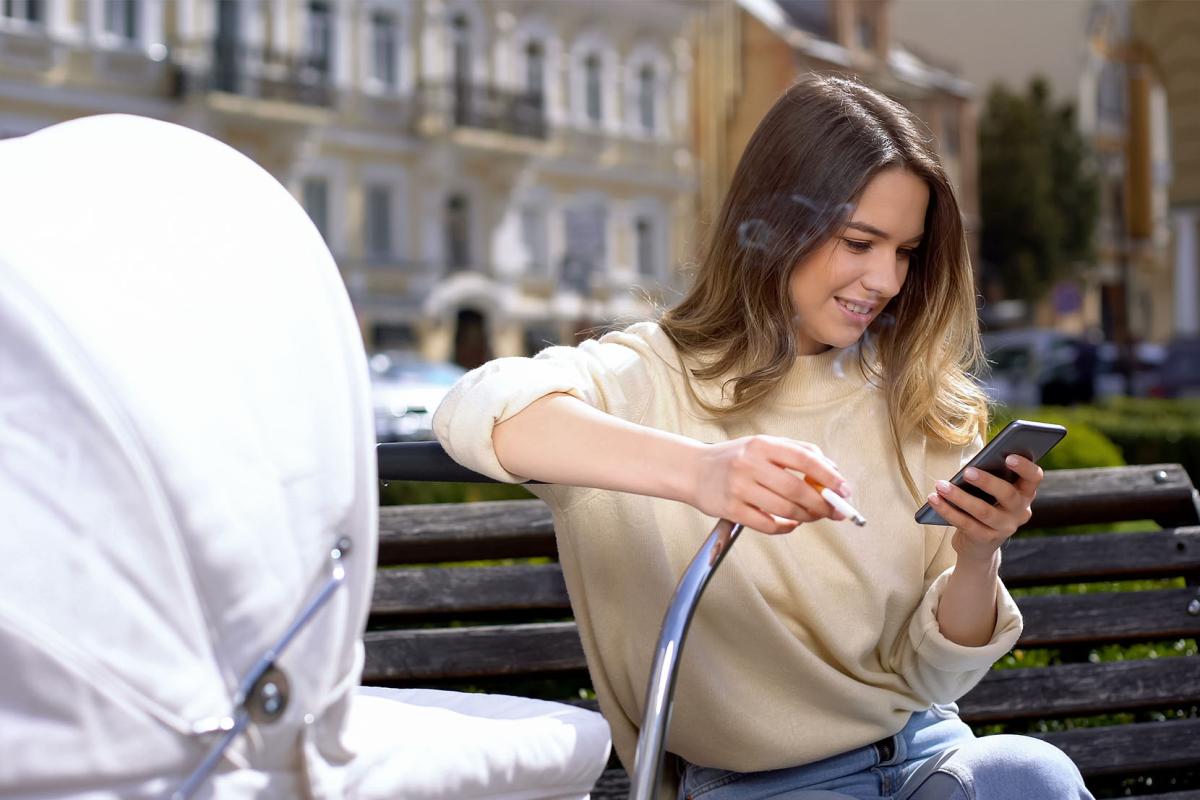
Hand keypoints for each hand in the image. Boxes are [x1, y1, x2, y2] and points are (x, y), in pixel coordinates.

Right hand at [690, 435, 851, 533]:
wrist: (693, 471)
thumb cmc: (733, 458)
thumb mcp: (762, 445)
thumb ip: (797, 452)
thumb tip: (831, 470)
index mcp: (762, 445)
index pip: (804, 459)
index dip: (829, 477)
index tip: (843, 490)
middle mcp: (750, 464)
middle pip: (797, 489)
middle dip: (822, 504)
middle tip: (834, 511)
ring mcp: (739, 488)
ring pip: (785, 509)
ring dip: (806, 516)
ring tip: (812, 516)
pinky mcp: (731, 510)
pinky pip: (767, 525)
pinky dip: (785, 527)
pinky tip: (790, 523)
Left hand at [926, 455, 1042, 563]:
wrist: (978, 546)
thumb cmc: (984, 505)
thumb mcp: (991, 492)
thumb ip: (989, 477)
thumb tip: (970, 465)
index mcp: (1025, 493)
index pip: (1034, 478)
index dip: (1025, 467)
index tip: (1009, 457)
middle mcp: (1020, 512)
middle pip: (1007, 494)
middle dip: (986, 481)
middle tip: (967, 471)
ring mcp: (1005, 528)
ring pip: (983, 511)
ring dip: (959, 496)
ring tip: (940, 485)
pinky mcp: (985, 539)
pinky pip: (965, 523)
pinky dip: (946, 510)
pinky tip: (933, 499)